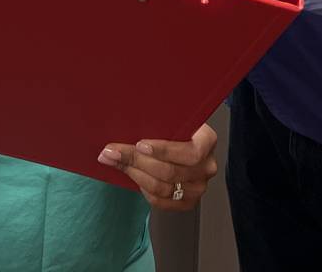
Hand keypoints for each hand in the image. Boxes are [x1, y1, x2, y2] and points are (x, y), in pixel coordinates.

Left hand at [98, 123, 217, 211]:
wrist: (184, 143)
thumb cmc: (176, 129)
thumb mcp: (171, 120)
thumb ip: (154, 122)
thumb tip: (122, 130)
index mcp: (207, 141)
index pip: (190, 152)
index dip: (164, 150)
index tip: (139, 144)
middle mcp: (207, 166)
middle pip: (170, 171)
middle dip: (137, 161)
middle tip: (113, 152)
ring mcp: (199, 187)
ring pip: (162, 188)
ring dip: (135, 174)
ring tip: (116, 161)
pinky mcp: (188, 202)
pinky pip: (160, 201)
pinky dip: (143, 188)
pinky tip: (133, 175)